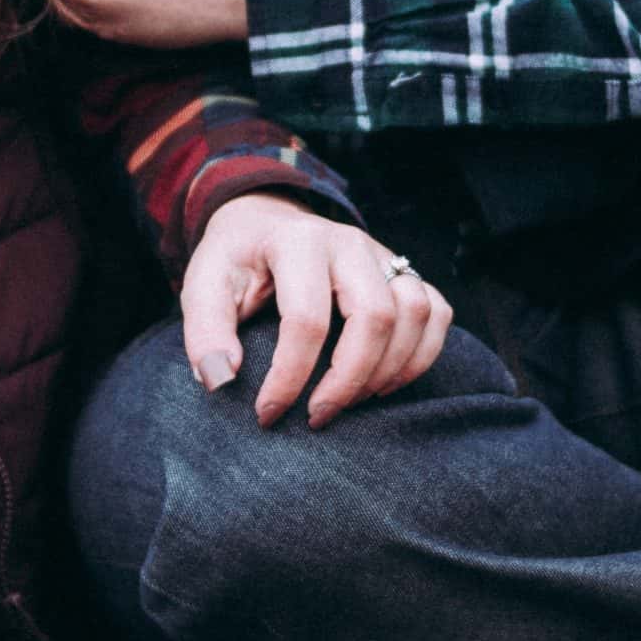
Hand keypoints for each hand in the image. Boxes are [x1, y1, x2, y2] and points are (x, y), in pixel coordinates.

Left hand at [182, 193, 452, 430]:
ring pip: (415, 314)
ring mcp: (384, 254)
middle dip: (348, 380)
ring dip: (388, 371)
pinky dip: (420, 355)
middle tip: (316, 416)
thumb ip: (205, 331)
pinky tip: (383, 382)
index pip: (306, 319)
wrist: (264, 224)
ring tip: (349, 401)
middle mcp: (349, 242)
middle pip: (375, 316)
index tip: (267, 413)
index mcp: (297, 241)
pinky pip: (437, 313)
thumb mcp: (202, 286)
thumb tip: (221, 379)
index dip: (289, 377)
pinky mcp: (405, 272)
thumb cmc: (235, 263)